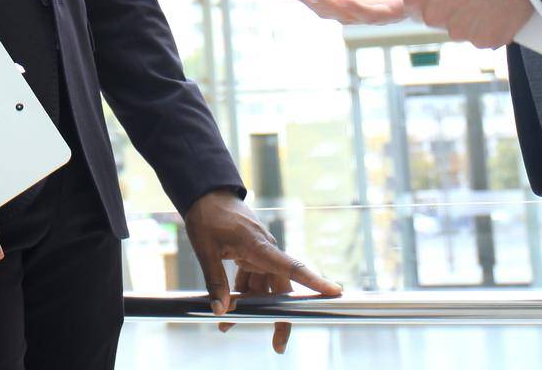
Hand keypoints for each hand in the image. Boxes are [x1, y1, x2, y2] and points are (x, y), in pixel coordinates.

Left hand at [184, 188, 341, 353]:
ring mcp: (259, 254)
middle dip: (279, 316)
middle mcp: (265, 251)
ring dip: (250, 307)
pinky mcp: (251, 255)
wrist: (207, 194)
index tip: (335, 292)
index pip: (291, 267)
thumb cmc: (208, 217)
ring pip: (264, 288)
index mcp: (259, 246)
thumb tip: (221, 311)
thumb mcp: (206, 250)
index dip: (314, 281)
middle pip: (281, 288)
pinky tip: (227, 309)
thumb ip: (216, 281)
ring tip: (228, 327)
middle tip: (278, 345)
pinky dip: (240, 295)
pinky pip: (252, 281)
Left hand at [390, 0, 535, 48]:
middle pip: (434, 17)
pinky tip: (494, 2)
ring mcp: (462, 32)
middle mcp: (435, 19)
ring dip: (465, 15)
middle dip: (445, 3)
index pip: (412, 1)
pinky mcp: (486, 40)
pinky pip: (480, 35)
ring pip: (457, 28)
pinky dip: (486, 23)